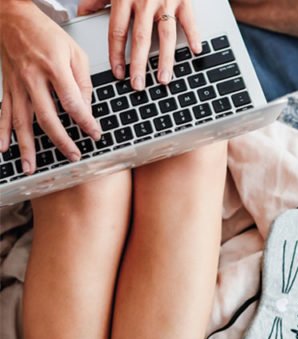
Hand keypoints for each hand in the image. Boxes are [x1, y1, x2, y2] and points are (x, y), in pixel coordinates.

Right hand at [0, 0, 101, 171]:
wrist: (14, 19)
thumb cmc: (46, 34)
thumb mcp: (75, 52)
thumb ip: (83, 82)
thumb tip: (87, 109)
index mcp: (54, 68)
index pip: (72, 102)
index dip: (85, 121)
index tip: (94, 134)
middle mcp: (32, 79)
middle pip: (46, 117)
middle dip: (61, 141)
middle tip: (73, 156)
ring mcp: (17, 85)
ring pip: (21, 121)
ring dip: (26, 146)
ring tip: (32, 166)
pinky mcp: (7, 87)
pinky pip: (4, 113)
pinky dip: (1, 132)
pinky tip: (3, 148)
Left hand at [80, 0, 202, 90]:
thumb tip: (82, 13)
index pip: (117, 32)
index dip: (116, 54)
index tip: (116, 71)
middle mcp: (144, 2)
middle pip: (140, 39)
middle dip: (138, 64)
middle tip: (138, 84)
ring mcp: (166, 1)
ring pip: (166, 35)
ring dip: (165, 59)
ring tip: (163, 78)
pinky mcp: (185, 0)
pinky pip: (190, 21)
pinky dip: (195, 36)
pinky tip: (196, 51)